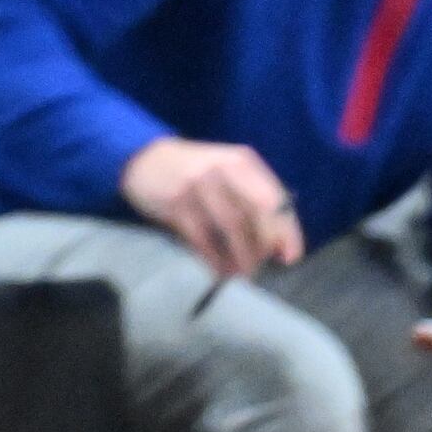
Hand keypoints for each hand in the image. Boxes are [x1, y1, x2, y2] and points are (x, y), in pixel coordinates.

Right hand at [117, 137, 304, 281]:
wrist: (141, 157)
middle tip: (263, 266)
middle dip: (264, 245)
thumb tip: (279, 240)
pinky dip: (214, 259)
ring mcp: (198, 186)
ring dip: (242, 257)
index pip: (275, 198)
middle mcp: (223, 170)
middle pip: (257, 212)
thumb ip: (252, 195)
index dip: (286, 231)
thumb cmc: (195, 169)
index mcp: (242, 161)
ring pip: (232, 228)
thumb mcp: (226, 170)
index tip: (290, 257)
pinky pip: (203, 238)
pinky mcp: (176, 204)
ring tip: (243, 274)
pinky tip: (219, 271)